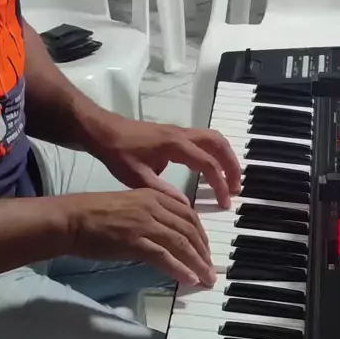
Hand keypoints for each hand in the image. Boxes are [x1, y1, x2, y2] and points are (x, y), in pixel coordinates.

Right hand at [64, 188, 215, 285]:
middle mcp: (153, 207)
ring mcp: (145, 223)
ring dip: (198, 264)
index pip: (189, 215)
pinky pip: (164, 257)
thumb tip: (168, 236)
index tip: (206, 251)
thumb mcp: (130, 206)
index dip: (202, 235)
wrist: (71, 220)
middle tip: (211, 269)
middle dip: (204, 252)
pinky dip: (180, 269)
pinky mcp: (135, 241)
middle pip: (190, 230)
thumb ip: (152, 216)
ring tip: (206, 279)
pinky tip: (190, 279)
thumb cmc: (94, 215)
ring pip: (182, 244)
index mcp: (154, 195)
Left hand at [95, 119, 240, 208]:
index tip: (225, 202)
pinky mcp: (175, 135)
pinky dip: (214, 154)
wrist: (103, 131)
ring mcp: (179, 132)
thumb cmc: (118, 153)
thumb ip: (162, 191)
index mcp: (176, 145)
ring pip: (213, 139)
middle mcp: (182, 135)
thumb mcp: (137, 177)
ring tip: (229, 180)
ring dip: (225, 158)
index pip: (207, 164)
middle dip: (232, 166)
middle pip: (219, 145)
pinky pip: (203, 141)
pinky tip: (210, 171)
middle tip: (236, 188)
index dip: (219, 184)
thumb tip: (185, 206)